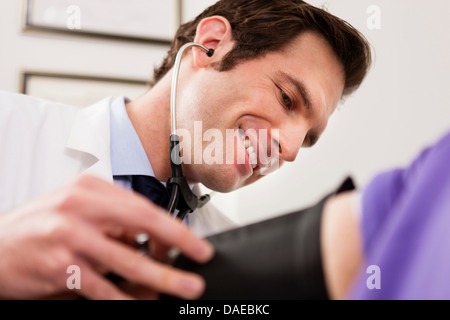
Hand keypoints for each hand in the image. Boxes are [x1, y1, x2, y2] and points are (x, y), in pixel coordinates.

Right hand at [0, 175, 213, 299]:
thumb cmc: (37, 227)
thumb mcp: (75, 209)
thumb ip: (112, 220)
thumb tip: (148, 241)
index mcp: (89, 189)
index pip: (142, 206)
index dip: (173, 226)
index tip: (193, 241)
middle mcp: (81, 207)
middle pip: (142, 225)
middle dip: (177, 244)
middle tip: (199, 259)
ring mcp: (70, 236)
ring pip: (126, 260)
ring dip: (160, 278)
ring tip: (182, 287)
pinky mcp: (60, 266)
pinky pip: (102, 288)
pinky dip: (124, 300)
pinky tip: (140, 304)